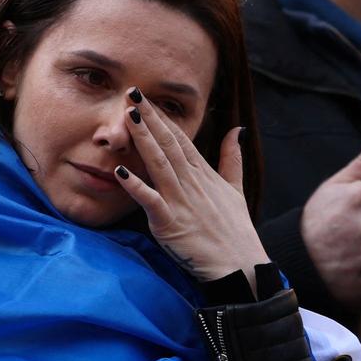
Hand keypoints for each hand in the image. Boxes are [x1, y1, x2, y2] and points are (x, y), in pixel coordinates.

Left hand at [113, 90, 268, 285]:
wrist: (240, 266)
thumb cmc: (235, 231)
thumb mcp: (236, 190)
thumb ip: (232, 159)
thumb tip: (237, 130)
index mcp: (204, 174)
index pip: (180, 139)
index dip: (162, 117)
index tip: (145, 98)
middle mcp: (192, 183)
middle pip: (168, 144)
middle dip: (150, 118)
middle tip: (132, 93)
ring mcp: (181, 201)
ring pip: (159, 163)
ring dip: (143, 139)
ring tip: (128, 116)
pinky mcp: (170, 223)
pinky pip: (151, 201)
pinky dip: (136, 186)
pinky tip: (120, 171)